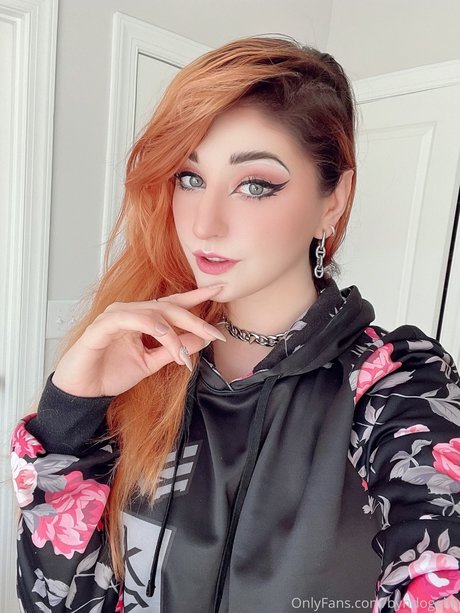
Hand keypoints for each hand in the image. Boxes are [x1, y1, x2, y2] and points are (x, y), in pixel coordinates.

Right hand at [50, 285, 225, 396]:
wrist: (82, 391)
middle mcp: (130, 312)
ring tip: (184, 356)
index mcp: (142, 318)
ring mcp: (114, 316)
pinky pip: (130, 319)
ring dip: (173, 333)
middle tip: (215, 333)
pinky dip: (150, 326)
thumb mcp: (150, 363)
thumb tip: (201, 339)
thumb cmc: (110, 373)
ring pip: (152, 313)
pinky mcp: (101, 326)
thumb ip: (173, 350)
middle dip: (194, 320)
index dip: (196, 296)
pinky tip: (163, 335)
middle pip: (168, 307)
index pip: (172, 304)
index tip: (219, 290)